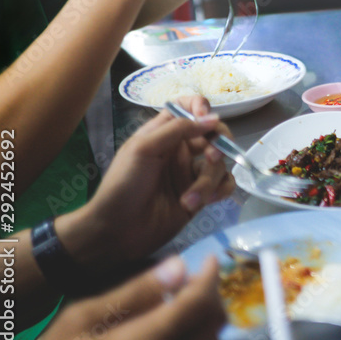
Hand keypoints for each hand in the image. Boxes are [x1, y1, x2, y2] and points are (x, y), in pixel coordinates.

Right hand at [20, 256, 224, 339]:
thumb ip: (134, 292)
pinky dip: (199, 339)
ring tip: (189, 299)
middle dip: (212, 297)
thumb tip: (180, 266)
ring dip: (207, 318)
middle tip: (198, 279)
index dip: (209, 279)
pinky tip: (182, 327)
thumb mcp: (82, 316)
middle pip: (211, 328)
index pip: (193, 307)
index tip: (211, 260)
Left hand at [57, 97, 234, 268]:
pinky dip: (219, 192)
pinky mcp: (201, 195)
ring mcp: (191, 173)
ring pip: (220, 163)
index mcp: (164, 133)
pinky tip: (202, 203)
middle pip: (214, 134)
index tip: (206, 120)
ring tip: (190, 198)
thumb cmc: (124, 185)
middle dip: (218, 144)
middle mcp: (181, 149)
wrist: (117, 231)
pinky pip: (224, 185)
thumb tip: (212, 119)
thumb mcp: (143, 149)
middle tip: (211, 158)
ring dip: (209, 180)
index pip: (189, 108)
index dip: (201, 108)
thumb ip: (177, 129)